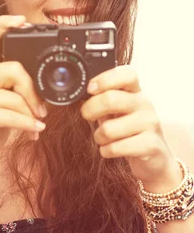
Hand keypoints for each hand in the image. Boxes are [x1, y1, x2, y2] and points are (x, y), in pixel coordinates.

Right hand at [0, 15, 47, 179]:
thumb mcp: (1, 105)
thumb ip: (12, 89)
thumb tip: (40, 85)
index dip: (2, 24)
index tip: (21, 20)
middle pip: (12, 68)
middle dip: (32, 90)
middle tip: (42, 109)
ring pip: (15, 97)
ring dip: (30, 114)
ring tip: (35, 125)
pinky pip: (12, 115)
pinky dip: (27, 125)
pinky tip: (33, 132)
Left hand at [80, 65, 179, 185]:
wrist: (153, 158)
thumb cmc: (128, 132)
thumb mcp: (116, 113)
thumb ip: (102, 101)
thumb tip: (79, 96)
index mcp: (136, 92)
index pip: (126, 74)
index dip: (105, 79)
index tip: (90, 89)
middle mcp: (145, 104)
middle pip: (111, 99)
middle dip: (90, 109)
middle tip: (86, 116)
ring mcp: (150, 124)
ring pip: (108, 129)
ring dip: (98, 137)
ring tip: (103, 139)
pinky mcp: (150, 145)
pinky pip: (114, 148)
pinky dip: (106, 151)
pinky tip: (111, 150)